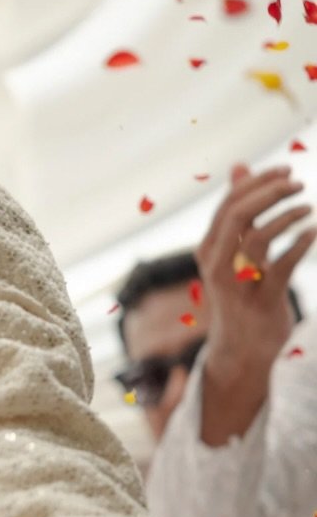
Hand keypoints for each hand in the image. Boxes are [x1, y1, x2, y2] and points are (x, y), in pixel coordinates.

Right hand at [195, 164, 313, 443]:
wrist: (240, 350)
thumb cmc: (240, 293)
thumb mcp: (234, 252)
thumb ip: (237, 212)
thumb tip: (240, 165)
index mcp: (209, 249)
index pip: (229, 204)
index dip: (258, 182)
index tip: (285, 171)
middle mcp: (217, 263)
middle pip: (238, 214)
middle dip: (269, 192)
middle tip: (297, 182)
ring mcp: (238, 283)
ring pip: (258, 236)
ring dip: (287, 215)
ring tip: (308, 207)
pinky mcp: (262, 300)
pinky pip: (283, 265)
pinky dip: (300, 244)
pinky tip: (312, 232)